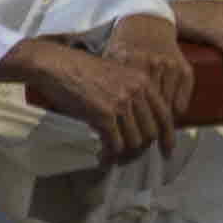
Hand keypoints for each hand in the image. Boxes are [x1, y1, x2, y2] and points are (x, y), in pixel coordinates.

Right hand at [11, 28, 183, 159]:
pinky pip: (114, 144)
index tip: (167, 151)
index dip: (168, 137)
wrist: (54, 64)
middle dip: (141, 149)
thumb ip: (132, 93)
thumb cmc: (79, 70)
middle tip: (129, 157)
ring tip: (113, 158)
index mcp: (142, 82)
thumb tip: (140, 123)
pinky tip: (102, 158)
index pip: (165, 115)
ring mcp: (120, 104)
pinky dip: (109, 155)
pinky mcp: (103, 115)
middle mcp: (136, 92)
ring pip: (134, 141)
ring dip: (124, 154)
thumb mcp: (115, 75)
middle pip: (151, 132)